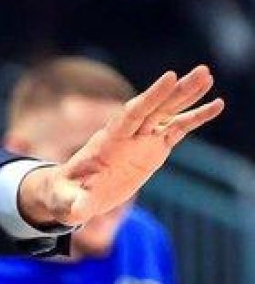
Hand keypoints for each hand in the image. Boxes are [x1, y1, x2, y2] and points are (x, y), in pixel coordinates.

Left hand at [19, 65, 224, 226]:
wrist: (72, 194)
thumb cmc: (66, 195)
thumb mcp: (67, 201)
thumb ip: (74, 204)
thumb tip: (76, 212)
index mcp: (108, 142)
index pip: (132, 114)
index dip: (151, 97)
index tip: (170, 77)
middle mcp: (127, 136)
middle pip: (154, 108)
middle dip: (177, 91)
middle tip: (202, 71)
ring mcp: (141, 141)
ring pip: (167, 114)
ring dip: (188, 96)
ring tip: (208, 75)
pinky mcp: (153, 149)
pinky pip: (177, 130)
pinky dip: (195, 118)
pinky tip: (215, 105)